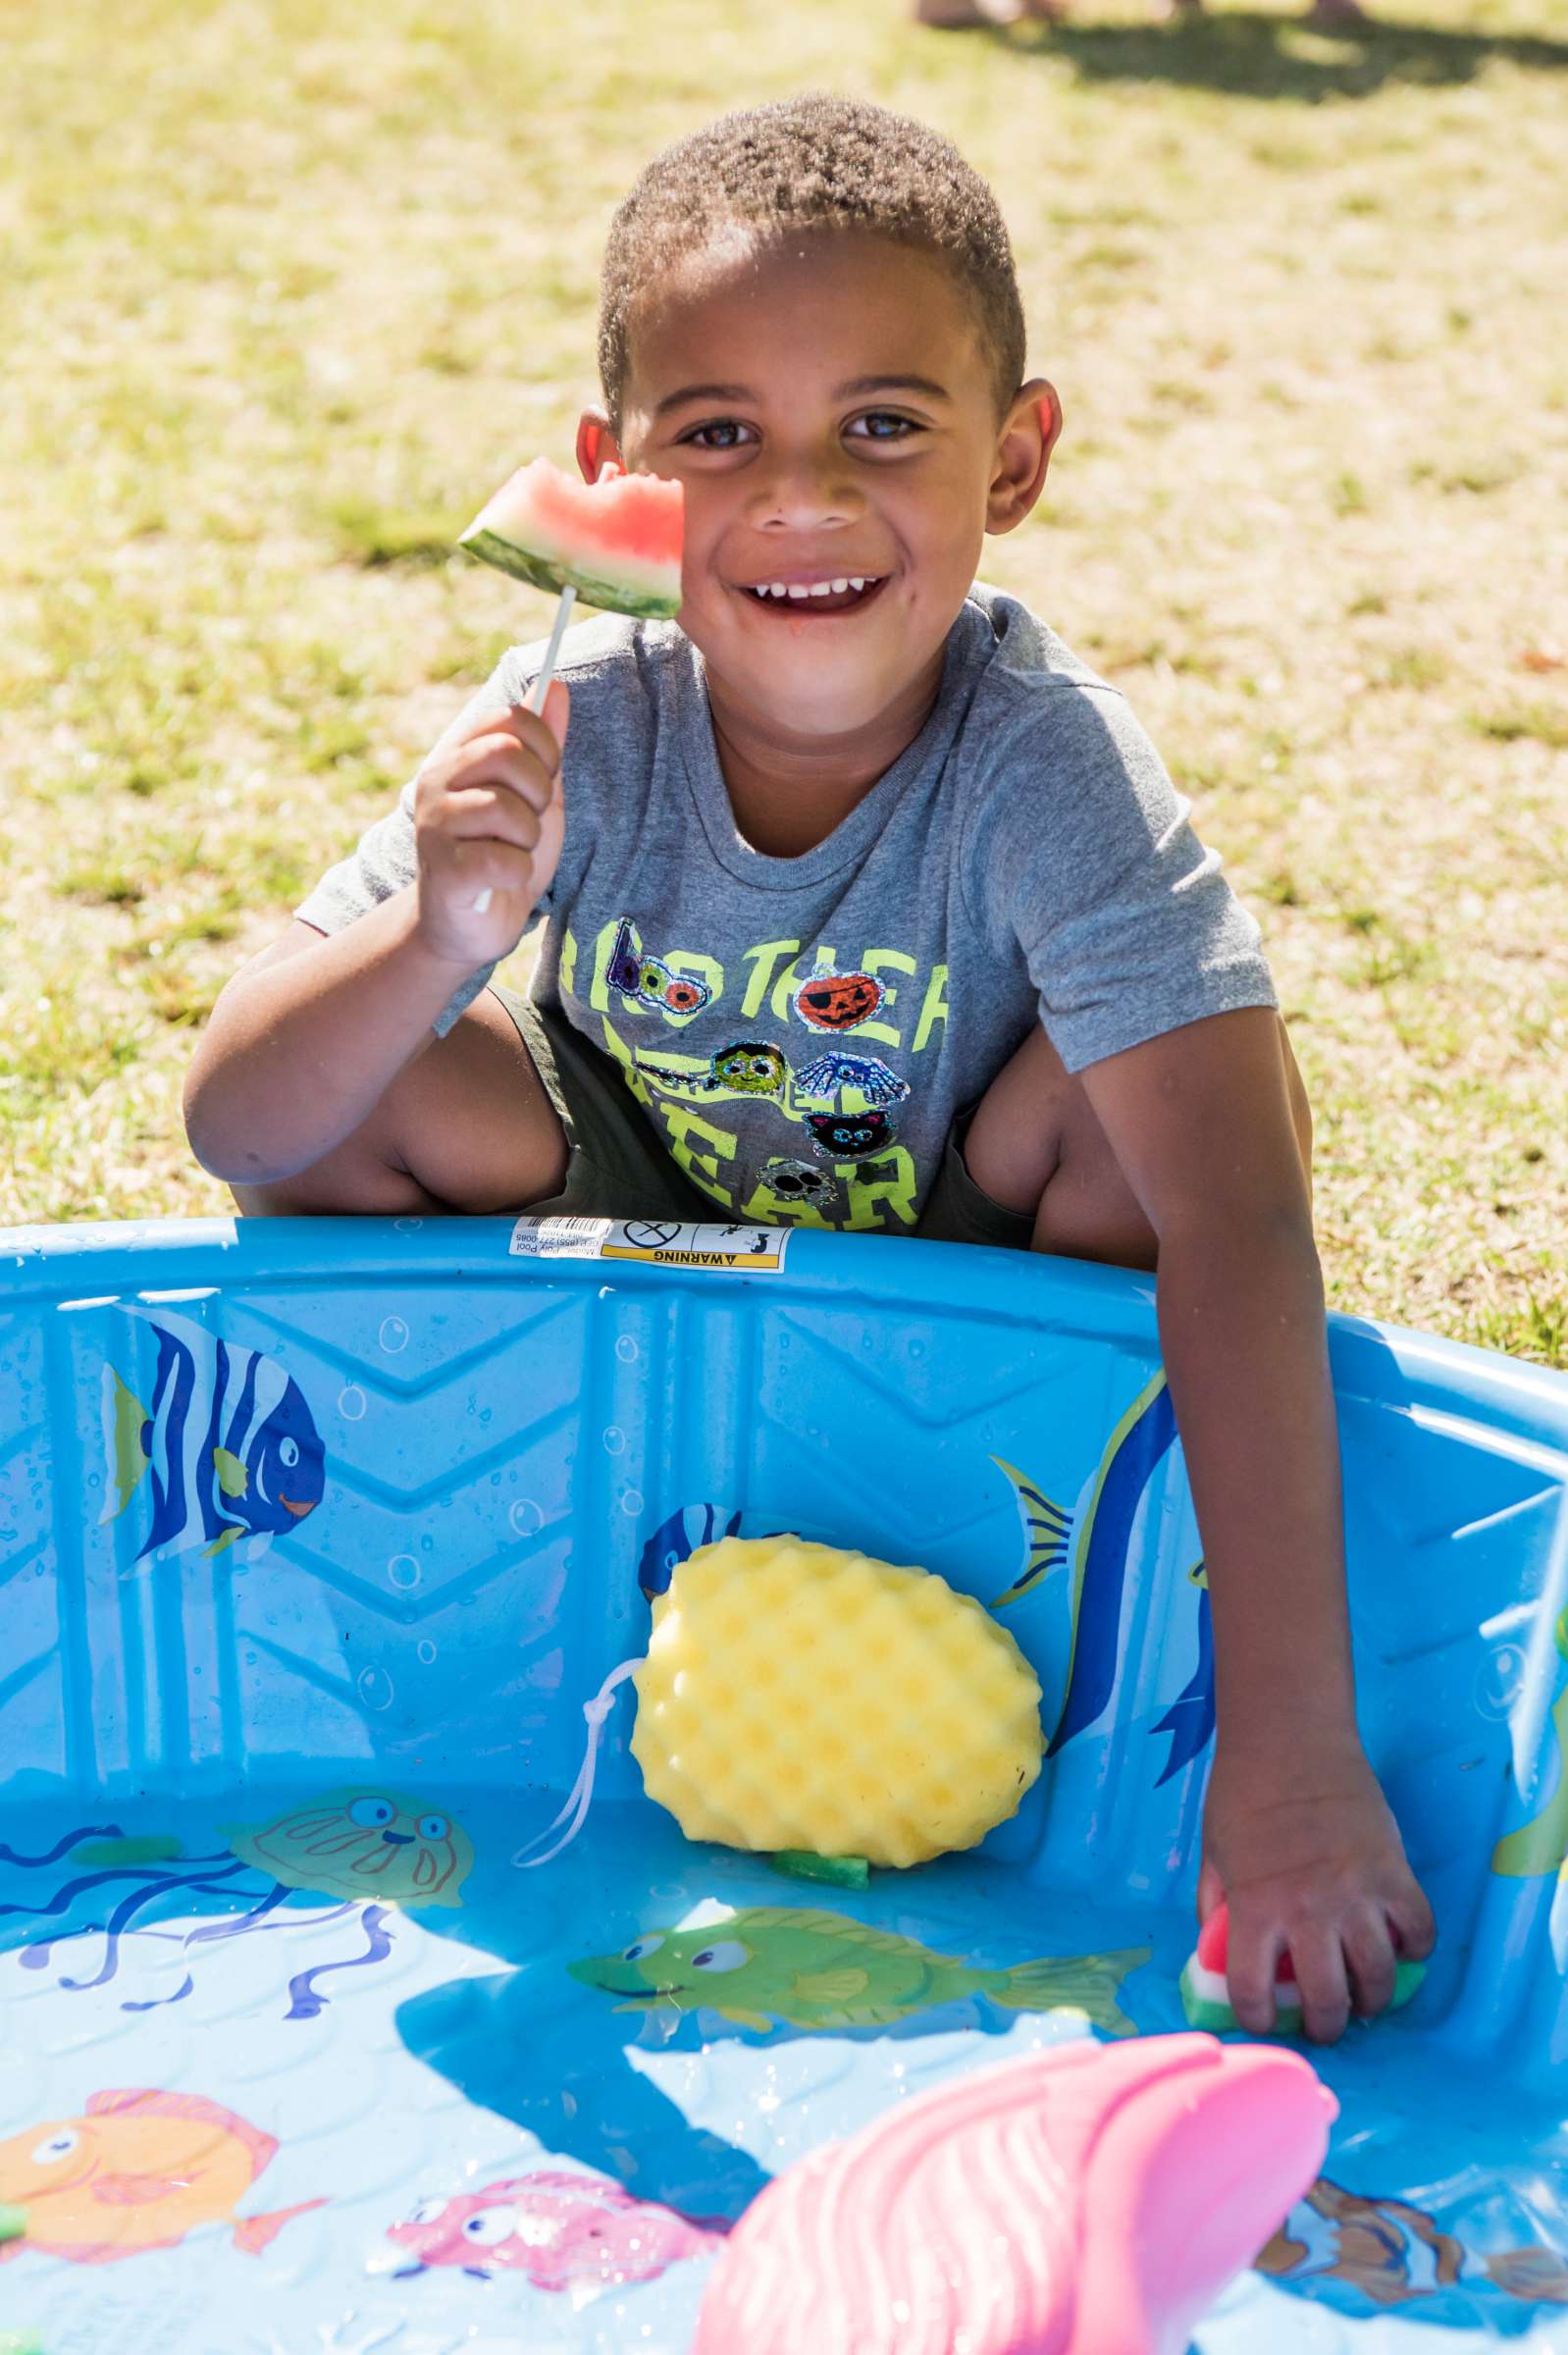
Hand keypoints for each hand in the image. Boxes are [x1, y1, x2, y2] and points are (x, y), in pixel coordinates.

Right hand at [412, 681, 568, 970]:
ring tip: (510, 853)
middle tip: (527, 822)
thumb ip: (544, 744)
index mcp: (458, 755)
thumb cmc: (504, 853)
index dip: (545, 746)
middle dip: (538, 793)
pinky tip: (499, 881)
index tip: (544, 779)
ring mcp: (434, 824)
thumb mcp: (535, 795)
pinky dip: (517, 873)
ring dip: (528, 840)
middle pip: (507, 753)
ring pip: (508, 809)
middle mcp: (436, 780)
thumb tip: (555, 685)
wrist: (472, 924)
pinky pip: (503, 858)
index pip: (510, 717)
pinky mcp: (443, 868)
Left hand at [1199, 1737, 1434, 2042]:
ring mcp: (1358, 1894)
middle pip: (1330, 2000)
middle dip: (1327, 2026)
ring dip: (1374, 1999)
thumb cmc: (1244, 1792)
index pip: (1254, 1991)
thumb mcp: (1214, 1853)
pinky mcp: (1395, 1873)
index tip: (1266, 2021)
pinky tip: (1399, 1947)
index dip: (1259, 2019)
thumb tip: (1216, 1952)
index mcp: (1256, 1908)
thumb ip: (1216, 1905)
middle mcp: (1309, 1911)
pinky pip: (1420, 1931)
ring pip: (1380, 1977)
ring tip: (1365, 1998)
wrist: (1291, 1739)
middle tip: (1327, 2025)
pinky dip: (1415, 1948)